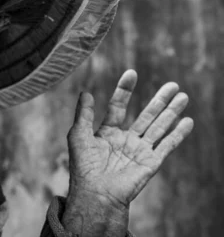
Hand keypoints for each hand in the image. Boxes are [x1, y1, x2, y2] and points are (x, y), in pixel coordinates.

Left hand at [66, 70, 193, 209]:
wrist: (96, 193)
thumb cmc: (84, 167)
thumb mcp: (78, 135)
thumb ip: (83, 114)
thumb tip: (85, 92)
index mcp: (107, 133)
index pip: (118, 106)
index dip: (124, 90)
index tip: (132, 73)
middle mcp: (126, 140)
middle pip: (146, 115)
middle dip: (159, 100)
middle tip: (173, 84)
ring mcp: (139, 151)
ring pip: (159, 127)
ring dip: (171, 112)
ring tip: (183, 96)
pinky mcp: (150, 162)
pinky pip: (167, 145)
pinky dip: (178, 134)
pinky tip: (187, 121)